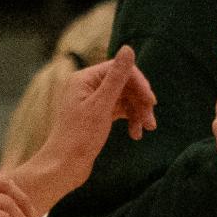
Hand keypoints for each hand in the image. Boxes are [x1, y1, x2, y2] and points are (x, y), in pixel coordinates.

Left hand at [16, 47, 157, 210]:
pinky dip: (130, 120)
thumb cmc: (79, 137)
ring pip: (124, 99)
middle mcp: (87, 86)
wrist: (64, 167)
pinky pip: (119, 111)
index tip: (151, 102)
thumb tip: (128, 48)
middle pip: (124, 85)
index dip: (138, 83)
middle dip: (139, 101)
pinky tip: (136, 134)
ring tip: (146, 130)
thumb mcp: (102, 105)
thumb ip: (117, 77)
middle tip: (151, 122)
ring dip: (137, 112)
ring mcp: (92, 101)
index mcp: (84, 79)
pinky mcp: (96, 116)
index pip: (119, 70)